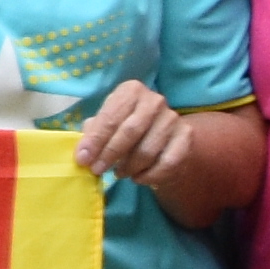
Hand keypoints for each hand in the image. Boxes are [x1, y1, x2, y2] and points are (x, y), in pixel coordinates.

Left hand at [74, 81, 192, 191]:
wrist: (162, 139)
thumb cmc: (126, 129)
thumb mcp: (107, 125)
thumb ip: (93, 134)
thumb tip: (83, 153)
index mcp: (131, 91)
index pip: (111, 117)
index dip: (95, 140)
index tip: (83, 159)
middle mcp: (154, 100)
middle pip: (130, 131)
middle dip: (110, 154)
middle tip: (98, 170)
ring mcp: (173, 118)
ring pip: (148, 150)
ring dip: (129, 167)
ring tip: (120, 173)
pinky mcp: (186, 137)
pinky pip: (167, 163)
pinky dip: (150, 175)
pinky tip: (139, 177)